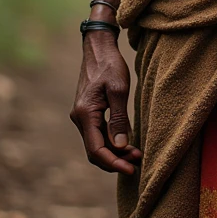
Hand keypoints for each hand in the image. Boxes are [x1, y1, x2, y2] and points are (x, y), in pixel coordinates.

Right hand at [70, 31, 141, 174]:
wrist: (98, 48)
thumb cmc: (110, 65)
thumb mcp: (119, 89)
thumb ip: (119, 118)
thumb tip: (120, 146)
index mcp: (85, 113)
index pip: (96, 149)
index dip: (113, 163)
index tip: (131, 169)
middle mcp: (79, 118)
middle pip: (95, 151)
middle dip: (115, 160)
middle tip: (137, 162)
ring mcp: (82, 116)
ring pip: (97, 144)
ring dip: (115, 152)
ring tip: (136, 154)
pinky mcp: (88, 113)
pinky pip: (98, 134)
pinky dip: (111, 141)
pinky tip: (127, 142)